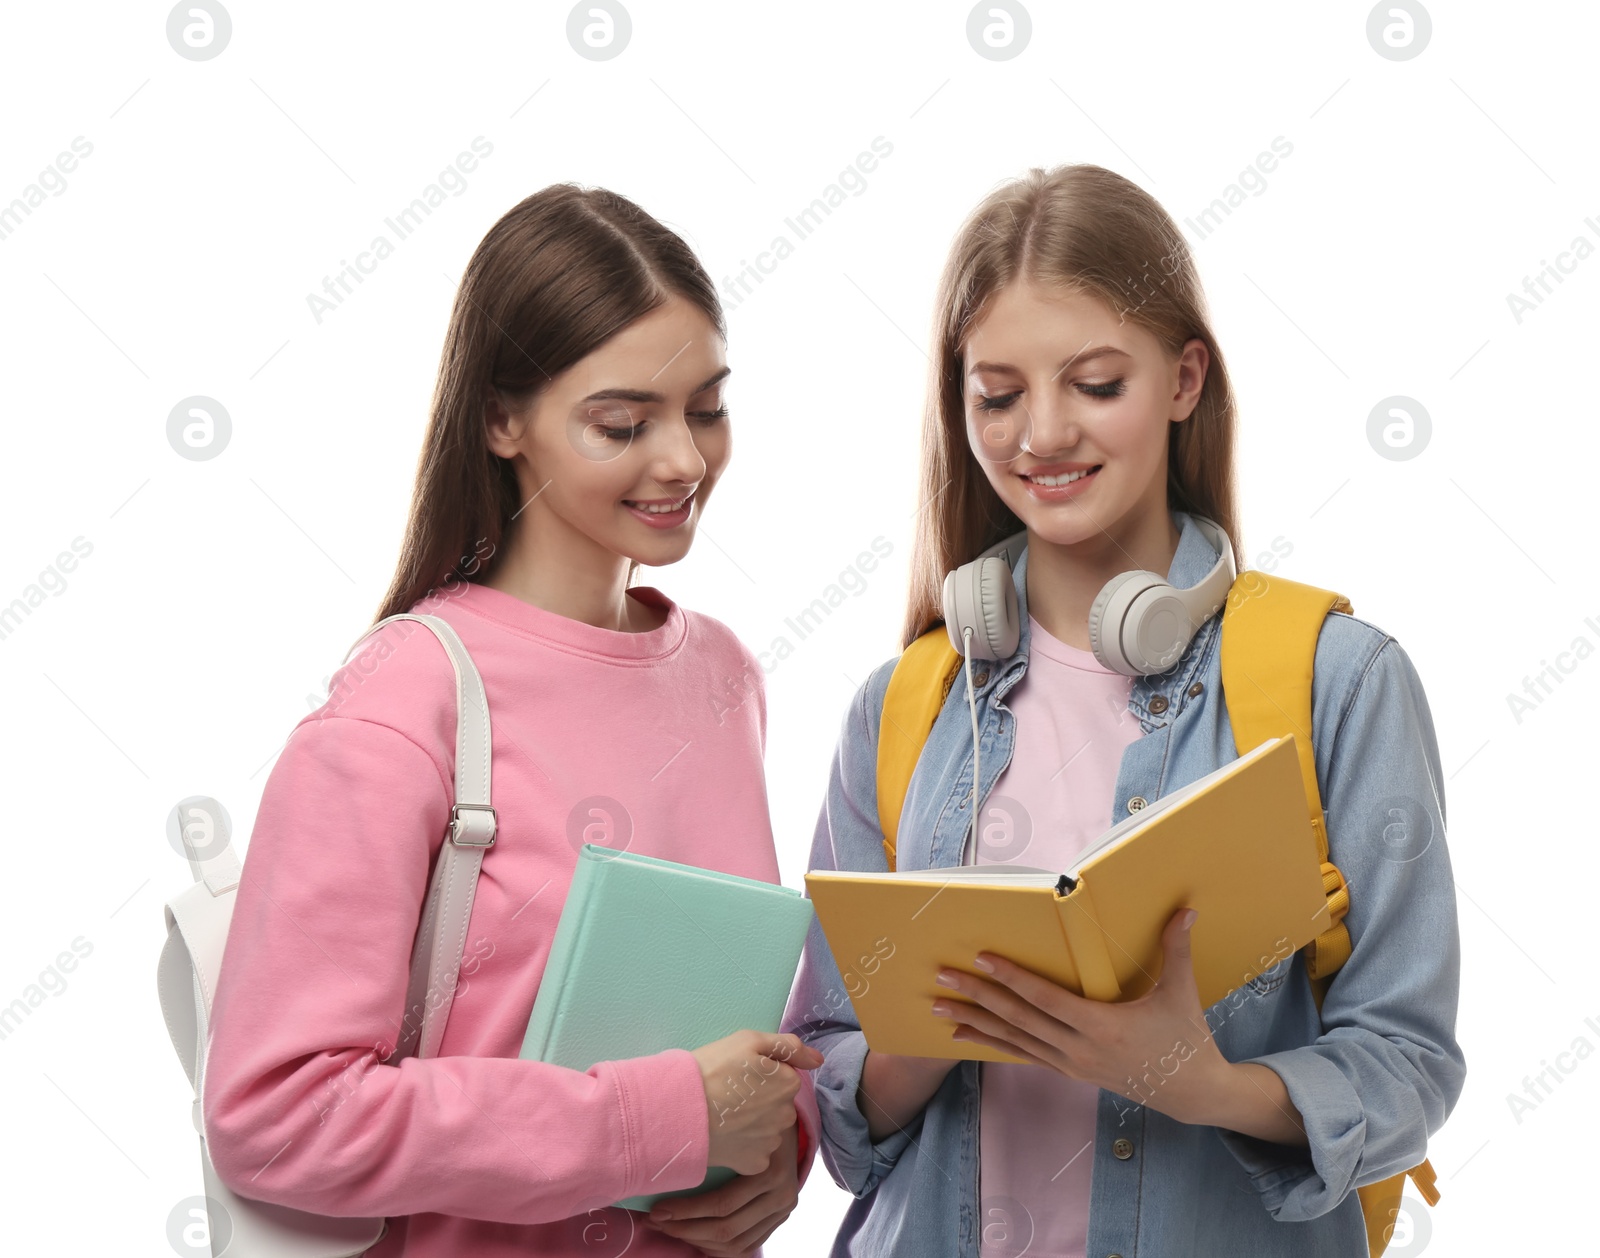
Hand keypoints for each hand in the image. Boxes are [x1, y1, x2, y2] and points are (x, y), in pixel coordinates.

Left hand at [642, 1122, 798, 1256]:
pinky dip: (718, 1249)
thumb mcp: (740, 1129)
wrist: (793, 1127)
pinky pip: (746, 1248)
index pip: (722, 1203)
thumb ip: (715, 1148)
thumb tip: (667, 1164)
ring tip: (671, 1230)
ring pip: (735, 1244)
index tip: (657, 1210)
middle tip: (656, 1222)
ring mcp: (782, 1212)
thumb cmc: (757, 1121)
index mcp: (771, 1172)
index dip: (686, 1211)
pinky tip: (696, 1240)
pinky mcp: (779, 1221)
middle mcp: (781, 1197)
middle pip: (727, 1229)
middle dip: (685, 1230)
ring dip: (697, 1242)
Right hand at [689, 1029, 821, 1174]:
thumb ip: (789, 1047)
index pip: (783, 1075)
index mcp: (789, 1083)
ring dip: (753, 1122)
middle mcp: (787, 1115)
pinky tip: (726, 1134)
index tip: (739, 1074)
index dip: (761, 1073)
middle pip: (777, 1103)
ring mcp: (772, 1141)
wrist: (680, 1110)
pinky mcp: (756, 1163)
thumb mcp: (749, 1040)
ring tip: (726, 1114)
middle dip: (760, 1098)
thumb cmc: (713, 1069)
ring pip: (767, 1127)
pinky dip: (744, 1144)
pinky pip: (756, 1151)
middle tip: (730, 1093)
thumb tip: (817, 1059)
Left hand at [929, 906, 1226, 1122]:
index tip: (983, 959)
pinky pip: (1024, 1055)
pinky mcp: (1070, 1072)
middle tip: (942, 976)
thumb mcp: (1181, 993)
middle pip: (1019, 1019)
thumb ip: (1176, 949)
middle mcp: (1079, 1049)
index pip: (1046, 999)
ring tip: (939, 1009)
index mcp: (1103, 1026)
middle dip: (978, 996)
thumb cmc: (1186, 1038)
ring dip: (976, 1023)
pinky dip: (993, 1043)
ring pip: (1014, 1041)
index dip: (1013, 979)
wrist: (1190, 1092)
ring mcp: (1071, 1065)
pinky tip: (966, 1035)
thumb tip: (1185, 909)